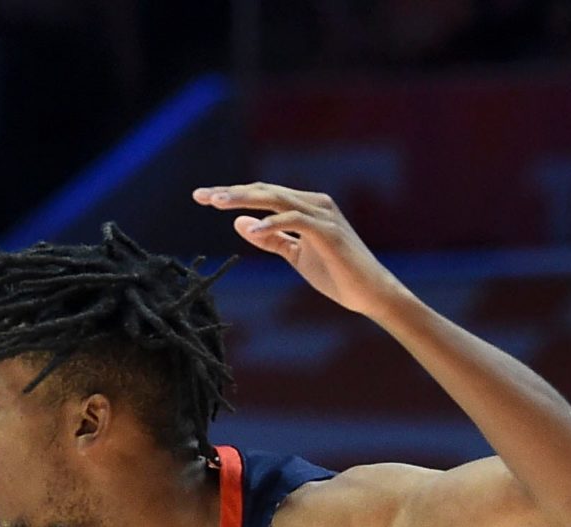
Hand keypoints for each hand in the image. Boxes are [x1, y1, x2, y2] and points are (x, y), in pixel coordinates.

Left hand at [194, 183, 407, 319]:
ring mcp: (323, 215)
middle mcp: (314, 203)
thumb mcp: (295, 255)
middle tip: (200, 195)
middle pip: (265, 190)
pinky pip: (296, 221)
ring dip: (245, 199)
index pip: (262, 194)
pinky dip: (272, 223)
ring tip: (217, 203)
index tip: (202, 197)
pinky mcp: (329, 232)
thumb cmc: (335, 273)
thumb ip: (270, 238)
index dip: (232, 194)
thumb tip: (239, 222)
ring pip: (278, 199)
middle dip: (231, 192)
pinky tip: (250, 230)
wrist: (370, 293)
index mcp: (305, 206)